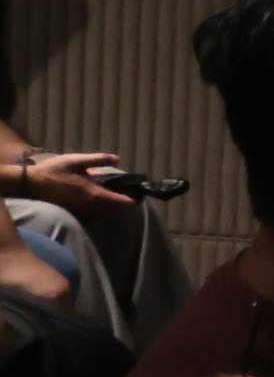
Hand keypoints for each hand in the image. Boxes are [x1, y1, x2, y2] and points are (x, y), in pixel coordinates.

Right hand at [6, 148, 135, 220]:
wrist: (30, 184)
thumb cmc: (53, 170)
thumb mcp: (76, 160)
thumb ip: (98, 160)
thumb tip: (117, 159)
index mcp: (94, 194)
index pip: (123, 203)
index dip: (135, 199)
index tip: (140, 193)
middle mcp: (91, 207)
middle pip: (115, 209)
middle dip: (124, 201)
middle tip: (127, 190)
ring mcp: (82, 213)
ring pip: (105, 214)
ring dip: (111, 206)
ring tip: (112, 193)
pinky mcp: (74, 215)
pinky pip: (93, 216)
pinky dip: (99, 210)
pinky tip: (96, 199)